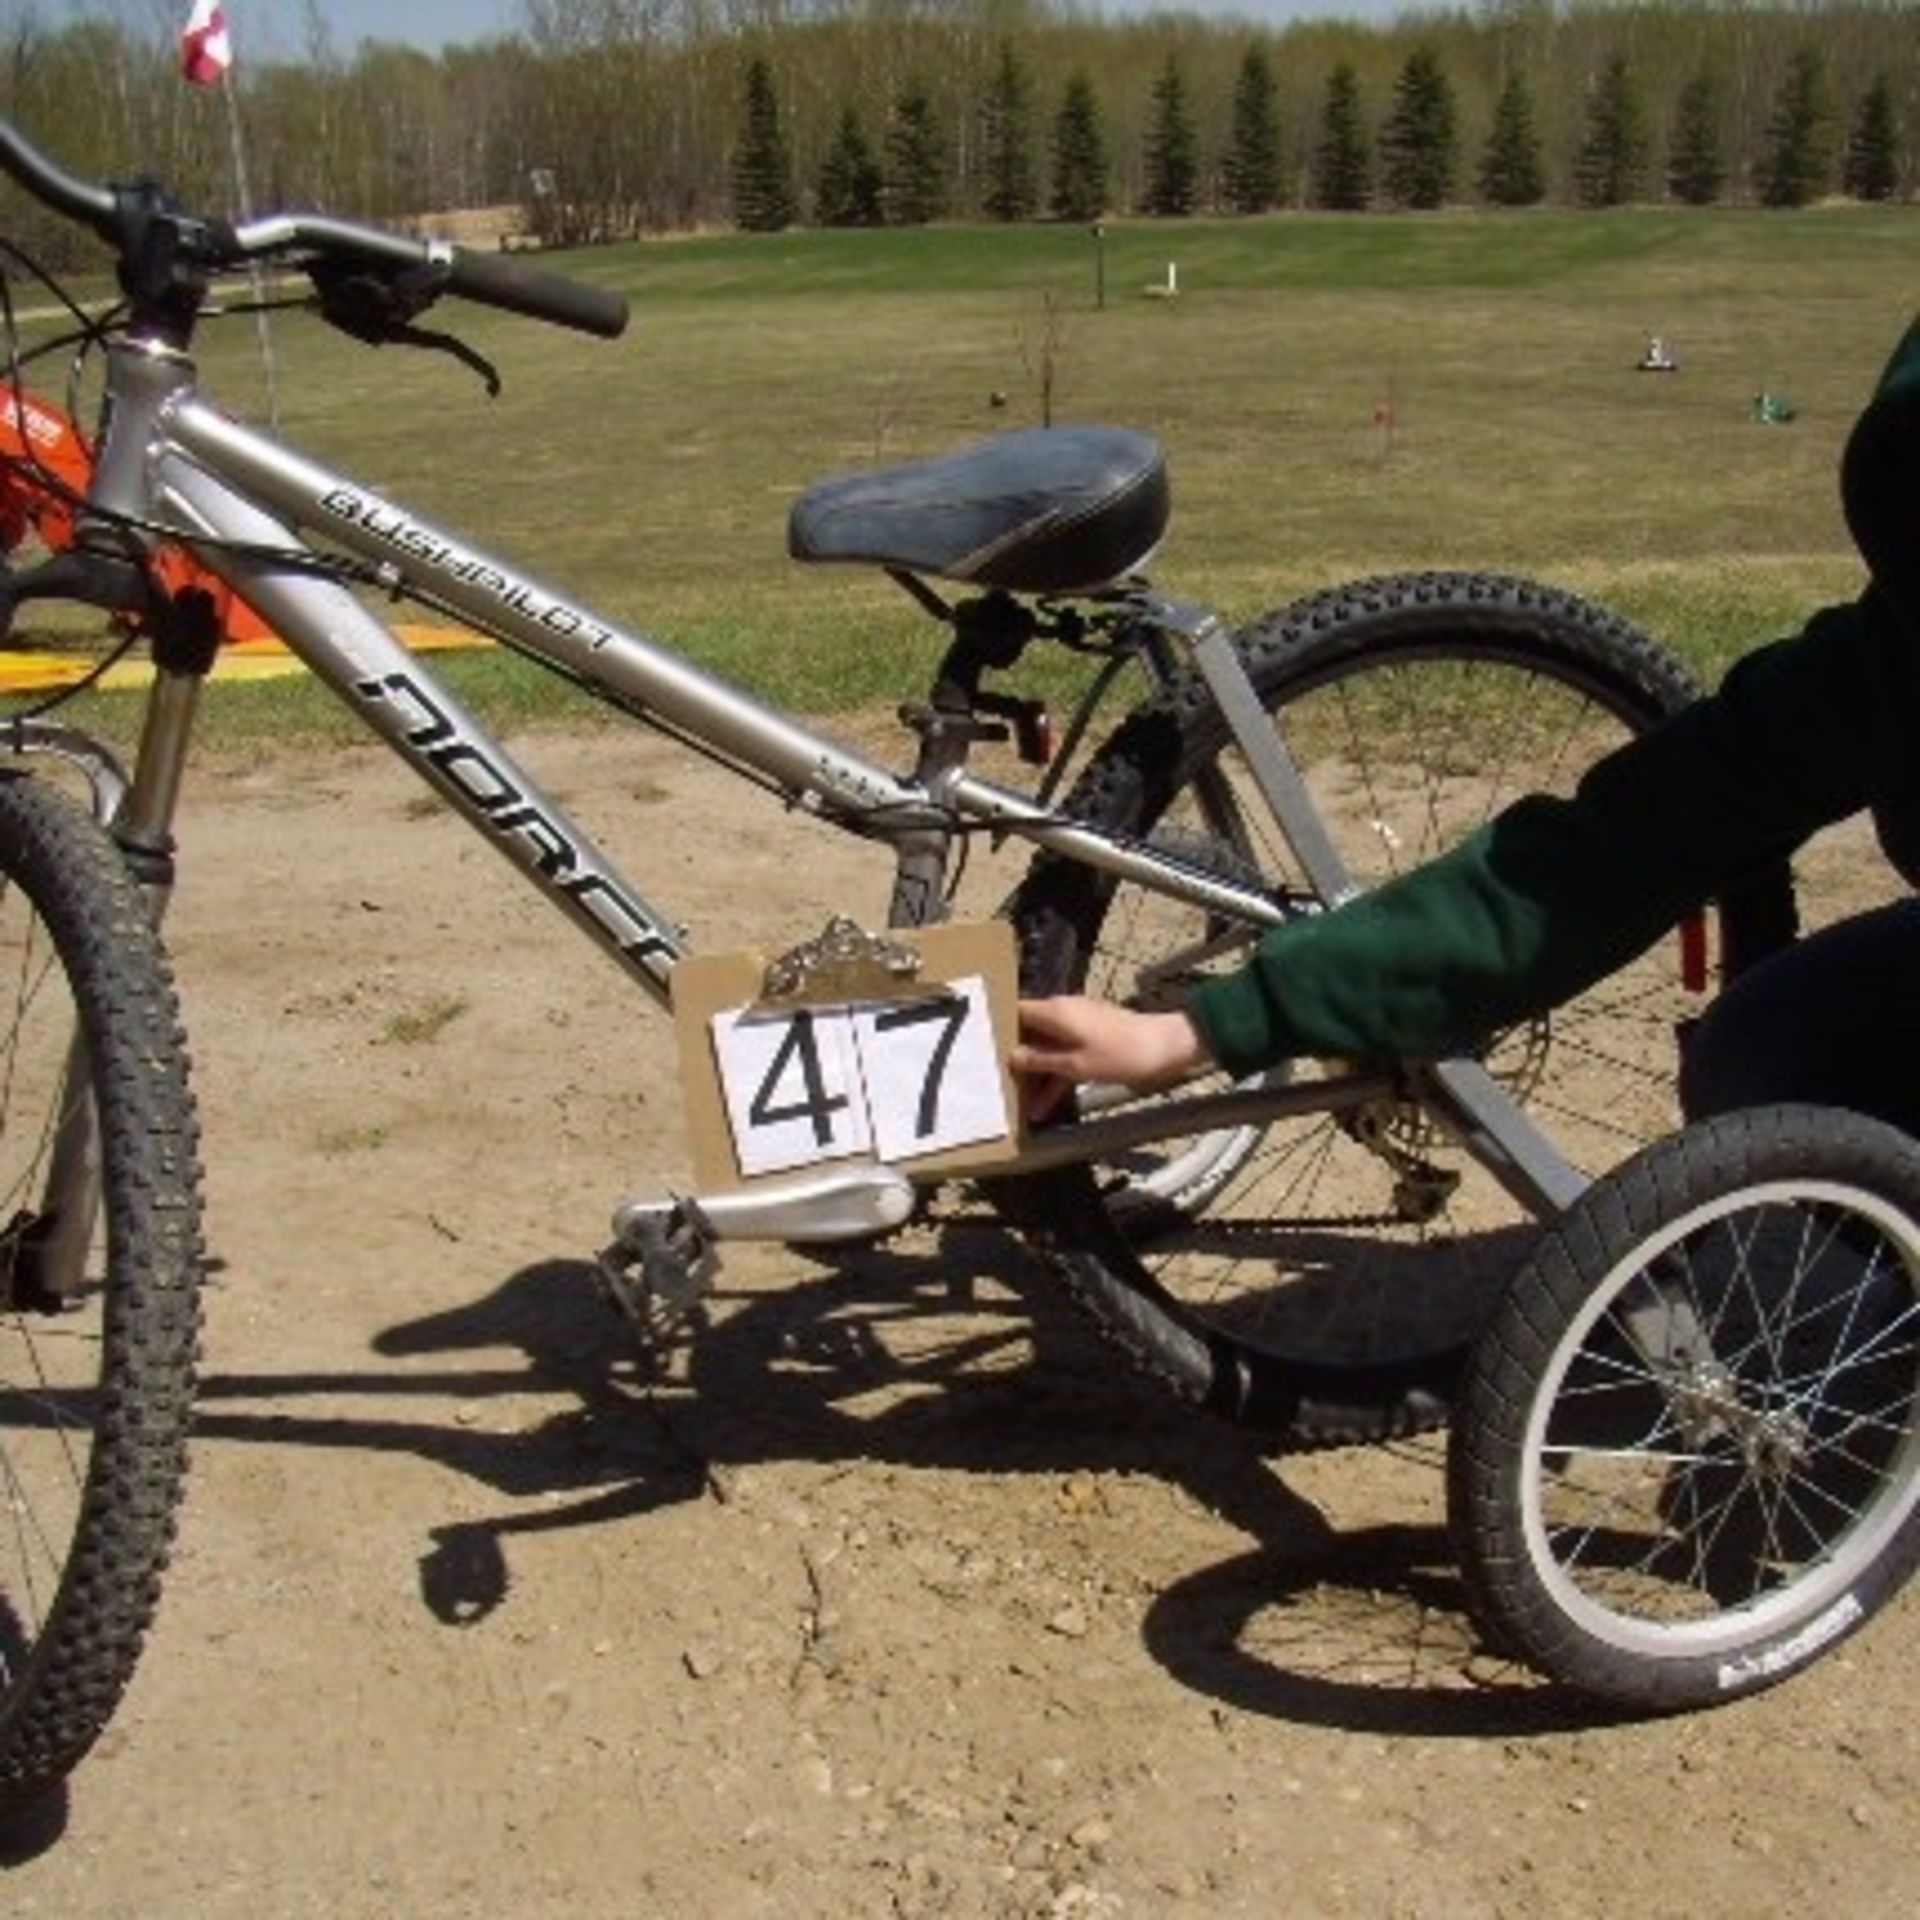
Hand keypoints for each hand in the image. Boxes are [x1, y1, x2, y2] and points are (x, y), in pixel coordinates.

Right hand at [1011, 995, 1211, 1121]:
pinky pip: (1065, 1056)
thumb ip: (1041, 1061)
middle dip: (1016, 1057)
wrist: (1165, 1049)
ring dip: (1036, 1074)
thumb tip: (1013, 1056)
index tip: (984, 1048)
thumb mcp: (1075, 1064)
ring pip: (1047, 1049)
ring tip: (1019, 1102)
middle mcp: (1064, 1013)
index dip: (1000, 1028)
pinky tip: (1044, 1106)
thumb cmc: (1121, 1054)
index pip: (1017, 1011)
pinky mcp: (1092, 1040)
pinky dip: (1056, 1076)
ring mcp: (1079, 1026)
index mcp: (1056, 1012)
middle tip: (998, 1081)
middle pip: (1030, 1032)